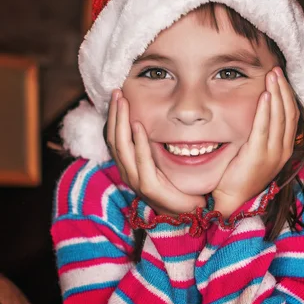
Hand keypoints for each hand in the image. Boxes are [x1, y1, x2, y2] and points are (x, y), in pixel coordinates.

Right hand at [106, 89, 206, 215]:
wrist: (190, 211)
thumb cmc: (179, 185)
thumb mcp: (164, 160)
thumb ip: (157, 144)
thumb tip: (156, 120)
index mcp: (131, 166)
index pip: (115, 137)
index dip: (113, 117)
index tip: (117, 96)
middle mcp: (129, 172)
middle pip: (114, 139)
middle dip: (114, 114)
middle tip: (117, 93)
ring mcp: (136, 180)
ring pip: (122, 147)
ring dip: (121, 122)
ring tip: (123, 103)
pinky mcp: (149, 187)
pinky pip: (141, 161)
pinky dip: (138, 142)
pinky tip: (138, 125)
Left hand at [212, 67, 299, 217]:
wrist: (231, 200)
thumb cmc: (239, 174)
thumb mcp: (255, 151)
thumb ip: (260, 134)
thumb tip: (257, 112)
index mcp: (284, 149)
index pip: (291, 116)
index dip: (287, 95)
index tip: (280, 78)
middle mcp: (283, 150)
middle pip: (288, 112)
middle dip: (283, 89)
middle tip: (276, 70)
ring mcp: (273, 153)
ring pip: (280, 117)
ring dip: (277, 93)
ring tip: (272, 76)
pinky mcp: (259, 155)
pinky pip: (265, 127)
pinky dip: (266, 109)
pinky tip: (265, 94)